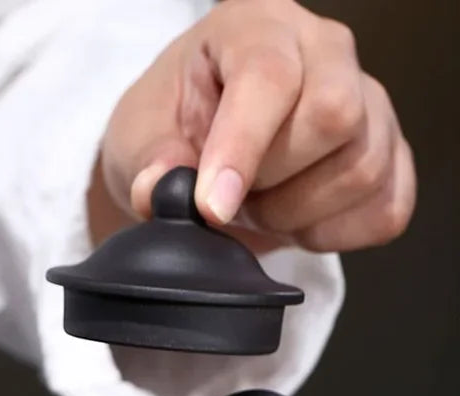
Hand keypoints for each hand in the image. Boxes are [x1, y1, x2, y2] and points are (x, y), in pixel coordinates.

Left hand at [91, 0, 415, 253]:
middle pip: (333, 117)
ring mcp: (369, 103)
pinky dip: (332, 234)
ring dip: (296, 213)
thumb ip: (149, 161)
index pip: (269, 78)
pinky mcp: (391, 157)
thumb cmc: (174, 127)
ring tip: (259, 203)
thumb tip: (157, 191)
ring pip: (361, 170)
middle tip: (231, 196)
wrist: (203, 151)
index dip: (241, 148)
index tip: (211, 206)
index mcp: (256, 27)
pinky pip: (385, 210)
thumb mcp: (139, 137)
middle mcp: (325, 52)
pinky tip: (296, 220)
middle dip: (272, 180)